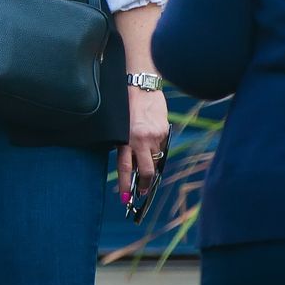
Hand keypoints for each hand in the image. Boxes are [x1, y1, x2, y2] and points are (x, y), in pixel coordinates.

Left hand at [117, 86, 169, 203]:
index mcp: (125, 139)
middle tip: (143, 192)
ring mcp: (154, 136)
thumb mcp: (120, 126)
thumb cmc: (125, 105)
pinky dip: (157, 146)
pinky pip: (162, 145)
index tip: (125, 199)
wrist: (140, 85)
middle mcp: (140, 139)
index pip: (126, 168)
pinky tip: (152, 135)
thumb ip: (125, 144)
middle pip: (146, 170)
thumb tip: (133, 165)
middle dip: (145, 184)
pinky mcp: (164, 130)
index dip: (126, 185)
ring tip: (146, 154)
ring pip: (156, 158)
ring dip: (151, 161)